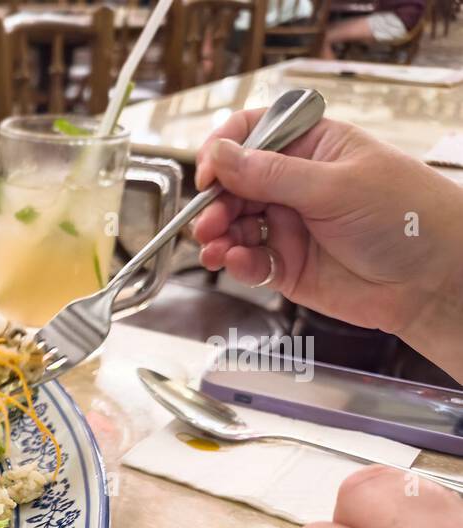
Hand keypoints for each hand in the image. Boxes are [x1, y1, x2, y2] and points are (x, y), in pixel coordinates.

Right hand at [193, 111, 462, 377]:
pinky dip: (236, 263)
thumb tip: (221, 155)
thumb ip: (273, 174)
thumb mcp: (336, 186)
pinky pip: (248, 262)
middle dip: (215, 202)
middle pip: (234, 184)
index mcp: (312, 147)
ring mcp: (289, 225)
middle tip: (209, 222)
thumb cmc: (406, 217)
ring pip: (235, 225)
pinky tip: (237, 264)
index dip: (224, 150)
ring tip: (215, 248)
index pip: (253, 133)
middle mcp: (296, 184)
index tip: (208, 174)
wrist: (433, 280)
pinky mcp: (286, 266)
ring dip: (218, 236)